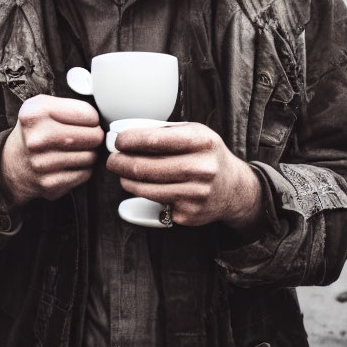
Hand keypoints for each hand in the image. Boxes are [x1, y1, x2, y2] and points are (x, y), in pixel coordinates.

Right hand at [0, 95, 103, 206]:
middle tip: (88, 135)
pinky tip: (71, 163)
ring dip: (90, 153)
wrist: (12, 163)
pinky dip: (84, 168)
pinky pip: (84, 174)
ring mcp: (42, 163)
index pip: (87, 113)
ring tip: (77, 149)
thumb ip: (69, 105)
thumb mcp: (42, 106)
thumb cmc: (34, 131)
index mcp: (35, 113)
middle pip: (92, 136)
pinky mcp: (49, 183)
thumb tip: (101, 117)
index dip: (92, 117)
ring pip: (90, 156)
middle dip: (95, 135)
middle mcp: (37, 138)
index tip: (87, 120)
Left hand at [105, 122, 263, 230]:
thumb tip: (126, 135)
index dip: (129, 141)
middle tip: (112, 160)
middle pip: (144, 167)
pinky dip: (142, 195)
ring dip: (126, 180)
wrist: (234, 188)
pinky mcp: (189, 214)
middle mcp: (201, 168)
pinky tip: (142, 186)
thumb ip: (164, 132)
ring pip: (145, 188)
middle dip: (120, 163)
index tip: (118, 141)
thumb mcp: (194, 133)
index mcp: (201, 141)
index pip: (154, 140)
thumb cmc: (207, 155)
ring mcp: (196, 194)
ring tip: (122, 173)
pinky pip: (155, 204)